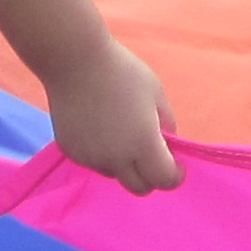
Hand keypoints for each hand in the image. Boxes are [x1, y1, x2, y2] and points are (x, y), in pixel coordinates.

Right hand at [43, 39, 183, 193]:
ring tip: (122, 133)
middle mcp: (116, 159)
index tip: (178, 163)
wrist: (74, 62)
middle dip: (151, 176)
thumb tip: (168, 145)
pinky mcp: (72, 152)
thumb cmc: (122, 72)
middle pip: (140, 188)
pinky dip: (103, 155)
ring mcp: (91, 158)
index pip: (164, 180)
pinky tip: (101, 128)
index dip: (176, 175)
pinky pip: (95, 163)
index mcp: (143, 145)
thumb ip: (166, 124)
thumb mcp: (156, 94)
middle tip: (153, 154)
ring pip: (115, 175)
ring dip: (125, 165)